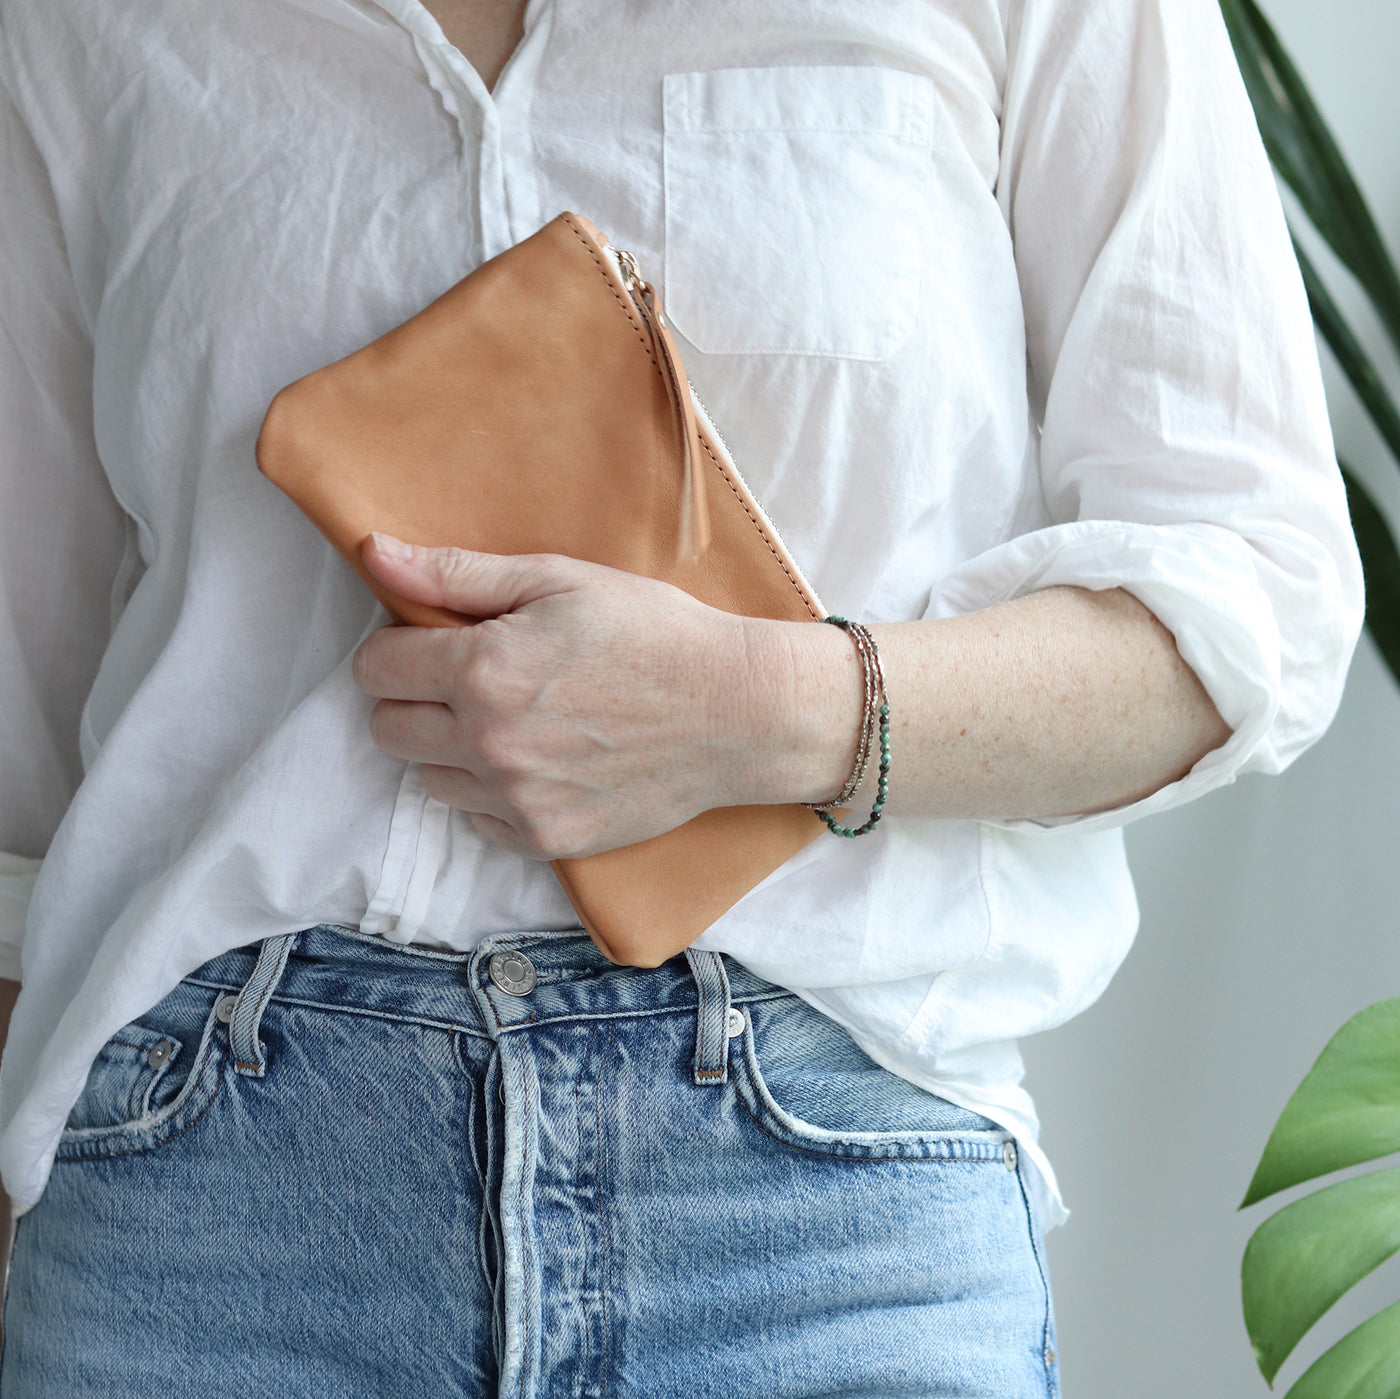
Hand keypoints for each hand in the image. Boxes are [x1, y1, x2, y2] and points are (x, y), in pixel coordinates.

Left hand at [352, 532, 772, 860]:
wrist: (738, 712)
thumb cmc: (654, 633)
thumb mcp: (559, 580)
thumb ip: (457, 573)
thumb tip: (374, 555)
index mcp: (484, 670)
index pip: (375, 669)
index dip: (396, 646)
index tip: (431, 641)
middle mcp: (489, 743)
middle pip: (387, 729)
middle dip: (414, 698)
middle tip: (468, 680)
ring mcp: (517, 800)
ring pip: (428, 779)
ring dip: (451, 750)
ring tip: (511, 721)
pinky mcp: (546, 839)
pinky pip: (477, 821)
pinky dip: (493, 794)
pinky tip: (540, 761)